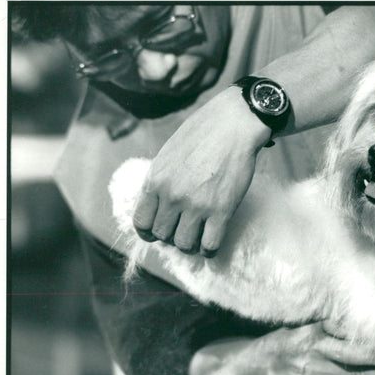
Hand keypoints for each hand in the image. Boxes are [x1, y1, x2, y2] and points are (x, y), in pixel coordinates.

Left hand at [133, 86, 271, 256]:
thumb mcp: (168, 154)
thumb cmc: (202, 135)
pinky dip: (209, 249)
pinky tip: (212, 241)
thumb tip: (158, 205)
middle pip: (163, 236)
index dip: (149, 232)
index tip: (160, 231)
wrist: (233, 125)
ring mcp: (197, 205)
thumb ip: (160, 180)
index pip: (141, 223)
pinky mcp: (221, 211)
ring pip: (185, 245)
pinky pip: (209, 245)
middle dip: (173, 236)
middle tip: (185, 229)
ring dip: (191, 244)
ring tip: (199, 236)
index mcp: (155, 181)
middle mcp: (172, 196)